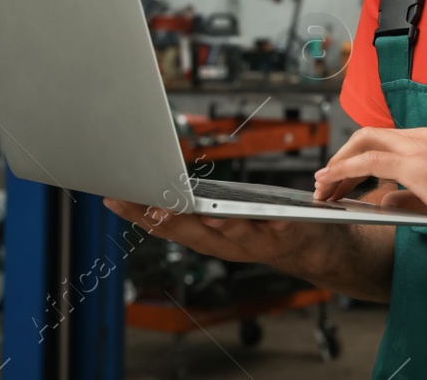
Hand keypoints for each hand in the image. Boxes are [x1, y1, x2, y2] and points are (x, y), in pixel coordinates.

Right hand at [102, 197, 326, 269]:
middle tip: (145, 203)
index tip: (113, 196)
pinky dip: (271, 223)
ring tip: (206, 213)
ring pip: (231, 235)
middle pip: (191, 233)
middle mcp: (225, 245)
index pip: (165, 226)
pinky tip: (270, 215)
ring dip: (216, 225)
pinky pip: (278, 229)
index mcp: (206, 236)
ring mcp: (255, 242)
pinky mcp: (286, 235)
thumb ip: (196, 205)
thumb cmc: (263, 223)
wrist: (313, 249)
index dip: (137, 214)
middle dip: (167, 219)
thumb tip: (159, 176)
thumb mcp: (222, 214)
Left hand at [312, 126, 426, 246]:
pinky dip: (344, 171)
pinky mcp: (417, 165)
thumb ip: (409, 197)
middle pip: (367, 136)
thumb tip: (384, 200)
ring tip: (322, 189)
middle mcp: (424, 137)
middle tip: (324, 184)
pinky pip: (369, 162)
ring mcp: (421, 147)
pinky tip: (331, 184)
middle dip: (340, 158)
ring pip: (364, 144)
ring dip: (338, 166)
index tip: (340, 178)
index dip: (356, 157)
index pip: (383, 141)